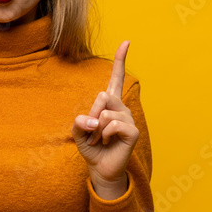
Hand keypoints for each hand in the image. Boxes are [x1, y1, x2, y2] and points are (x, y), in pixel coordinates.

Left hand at [72, 40, 139, 191]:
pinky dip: (104, 135)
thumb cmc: (91, 148)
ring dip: (96, 129)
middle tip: (93, 131)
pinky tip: (107, 142)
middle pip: (102, 96)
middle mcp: (122, 108)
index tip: (126, 42)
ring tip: (100, 139)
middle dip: (92, 114)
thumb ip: (79, 121)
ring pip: (105, 113)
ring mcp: (129, 119)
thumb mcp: (78, 132)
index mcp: (110, 104)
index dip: (120, 61)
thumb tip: (95, 120)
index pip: (116, 79)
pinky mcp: (133, 131)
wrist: (100, 168)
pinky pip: (112, 124)